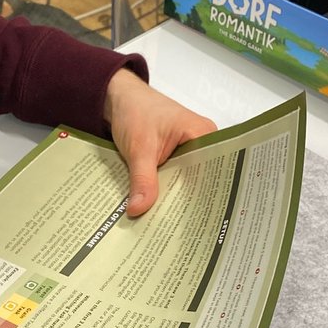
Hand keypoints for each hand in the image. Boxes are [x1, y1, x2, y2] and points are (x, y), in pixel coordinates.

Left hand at [103, 69, 215, 216]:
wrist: (117, 98)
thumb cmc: (134, 110)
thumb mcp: (139, 148)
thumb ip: (142, 179)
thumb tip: (139, 209)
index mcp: (203, 134)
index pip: (210, 173)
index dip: (201, 197)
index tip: (193, 222)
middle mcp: (202, 142)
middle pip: (199, 179)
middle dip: (186, 201)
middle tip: (179, 230)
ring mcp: (189, 149)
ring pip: (185, 180)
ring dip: (173, 196)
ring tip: (168, 223)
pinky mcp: (175, 156)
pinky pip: (174, 177)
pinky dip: (165, 188)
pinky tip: (158, 207)